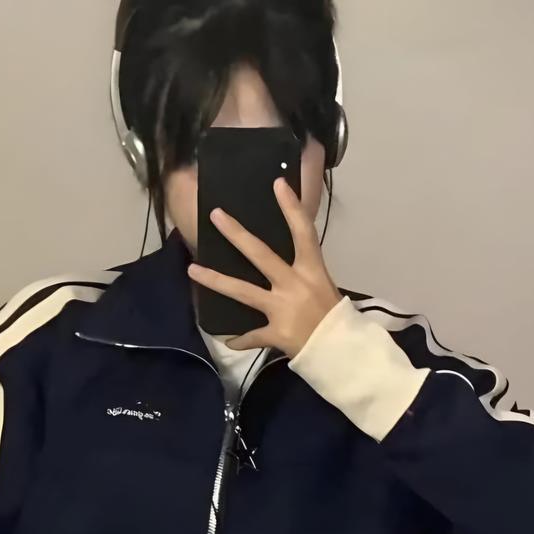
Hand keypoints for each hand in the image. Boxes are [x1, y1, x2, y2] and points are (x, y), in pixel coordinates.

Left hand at [187, 177, 341, 357]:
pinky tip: (229, 340)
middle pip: (261, 255)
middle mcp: (294, 284)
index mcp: (311, 269)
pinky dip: (241, 340)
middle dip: (236, 234)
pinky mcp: (275, 332)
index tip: (277, 184)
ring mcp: (282, 308)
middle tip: (216, 215)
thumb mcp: (323, 285)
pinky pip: (252, 336)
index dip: (291, 207)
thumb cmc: (335, 316)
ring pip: (243, 291)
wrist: (341, 350)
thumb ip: (301, 274)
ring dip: (215, 280)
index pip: (303, 231)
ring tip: (192, 271)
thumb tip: (280, 268)